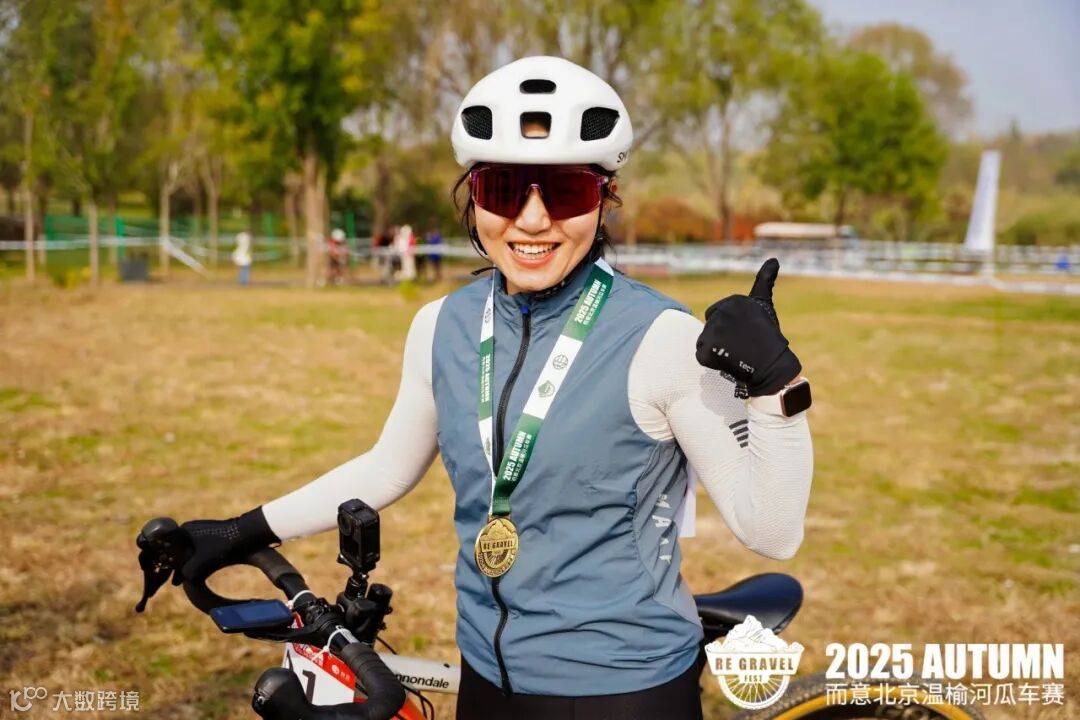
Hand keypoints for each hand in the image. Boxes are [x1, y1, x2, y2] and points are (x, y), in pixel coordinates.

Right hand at [170, 507, 279, 584]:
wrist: (248, 532)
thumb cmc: (223, 545)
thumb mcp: (201, 562)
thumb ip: (186, 572)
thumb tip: (182, 578)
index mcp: (184, 530)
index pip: (171, 552)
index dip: (172, 569)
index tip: (174, 582)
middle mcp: (191, 528)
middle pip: (180, 552)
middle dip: (179, 567)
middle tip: (176, 583)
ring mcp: (202, 530)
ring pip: (190, 552)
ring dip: (189, 565)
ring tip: (185, 579)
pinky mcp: (213, 534)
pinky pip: (200, 550)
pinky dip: (198, 560)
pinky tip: (200, 571)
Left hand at [695, 258, 801, 396]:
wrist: (773, 366)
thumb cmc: (768, 336)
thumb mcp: (764, 304)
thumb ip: (764, 280)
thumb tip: (773, 259)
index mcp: (733, 301)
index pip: (717, 315)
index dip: (731, 329)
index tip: (747, 334)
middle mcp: (722, 312)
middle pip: (710, 328)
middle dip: (721, 338)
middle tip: (741, 346)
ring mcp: (713, 330)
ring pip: (705, 341)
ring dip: (717, 350)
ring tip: (736, 354)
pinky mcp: (707, 347)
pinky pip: (702, 355)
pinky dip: (712, 362)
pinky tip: (728, 361)